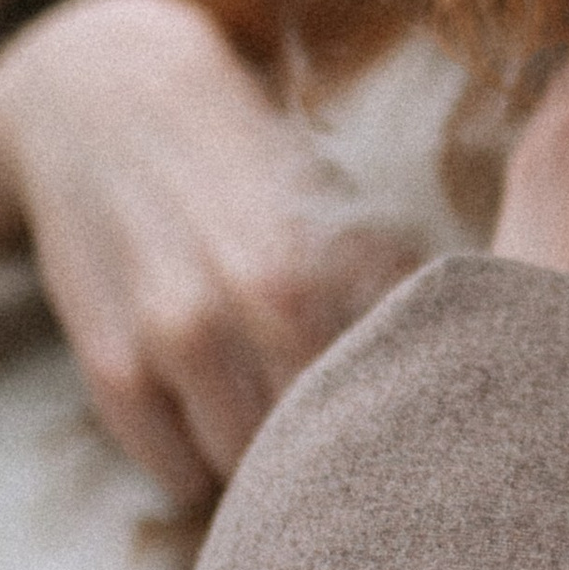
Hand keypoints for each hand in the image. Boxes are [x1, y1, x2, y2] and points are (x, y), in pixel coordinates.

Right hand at [0, 0, 420, 505]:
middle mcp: (250, 303)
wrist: (103, 98)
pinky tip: (208, 434)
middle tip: (345, 451)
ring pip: (246, 468)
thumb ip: (389, 276)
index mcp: (323, 264)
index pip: (383, 394)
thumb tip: (465, 350)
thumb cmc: (242, 155)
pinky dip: (195, 470)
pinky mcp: (109, 363)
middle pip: (320, 442)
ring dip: (265, 470)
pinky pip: (172, 470)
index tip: (404, 435)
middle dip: (335, 455)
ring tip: (276, 441)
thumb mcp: (327, 199)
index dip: (396, 424)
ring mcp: (172, 337)